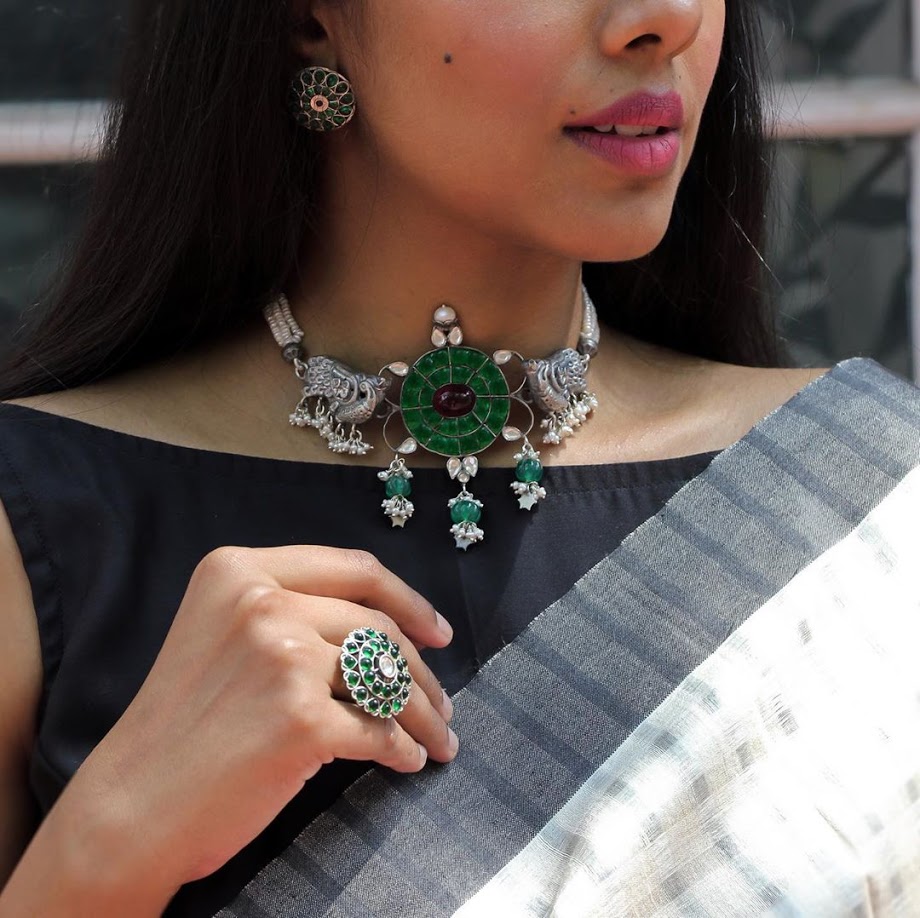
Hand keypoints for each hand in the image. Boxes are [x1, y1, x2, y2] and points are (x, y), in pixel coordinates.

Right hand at [71, 545, 456, 898]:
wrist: (134, 804)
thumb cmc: (183, 725)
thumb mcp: (222, 634)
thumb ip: (290, 612)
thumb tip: (389, 632)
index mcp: (239, 571)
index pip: (354, 569)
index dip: (407, 600)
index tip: (437, 632)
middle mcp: (261, 602)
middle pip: (377, 626)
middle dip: (421, 670)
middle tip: (442, 702)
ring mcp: (282, 656)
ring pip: (386, 677)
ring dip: (423, 713)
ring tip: (437, 735)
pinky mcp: (299, 718)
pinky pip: (378, 732)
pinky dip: (402, 749)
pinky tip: (408, 760)